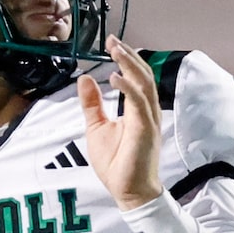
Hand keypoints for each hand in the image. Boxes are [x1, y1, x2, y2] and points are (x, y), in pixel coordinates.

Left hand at [78, 35, 162, 208]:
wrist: (129, 192)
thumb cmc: (116, 164)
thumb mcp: (97, 127)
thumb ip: (93, 103)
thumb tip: (85, 78)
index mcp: (138, 110)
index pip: (137, 78)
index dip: (126, 59)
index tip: (112, 43)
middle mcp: (147, 112)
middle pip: (144, 75)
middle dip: (129, 56)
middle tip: (113, 40)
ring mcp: (149, 120)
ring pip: (145, 84)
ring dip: (130, 65)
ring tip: (116, 50)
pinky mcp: (146, 130)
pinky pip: (138, 104)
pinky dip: (128, 88)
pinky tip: (114, 78)